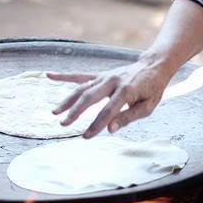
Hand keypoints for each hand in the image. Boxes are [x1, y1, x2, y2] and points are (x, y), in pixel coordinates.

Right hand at [49, 60, 170, 138]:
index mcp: (126, 91)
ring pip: (82, 88)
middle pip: (90, 98)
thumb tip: (110, 129)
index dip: (96, 125)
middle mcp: (112, 81)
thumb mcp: (148, 107)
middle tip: (63, 124)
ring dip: (67, 100)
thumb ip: (128, 117)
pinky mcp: (100, 75)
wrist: (153, 66)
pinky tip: (49, 75)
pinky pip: (80, 76)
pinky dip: (64, 76)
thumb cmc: (152, 90)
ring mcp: (105, 77)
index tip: (86, 136)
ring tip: (55, 112)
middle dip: (76, 112)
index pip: (108, 111)